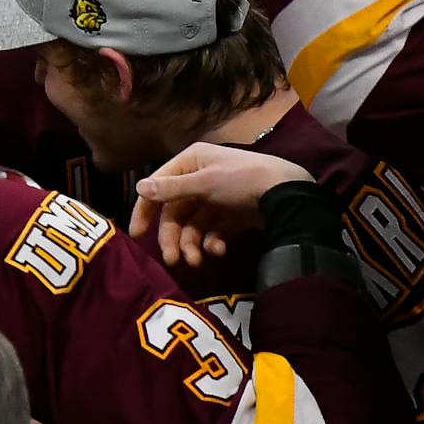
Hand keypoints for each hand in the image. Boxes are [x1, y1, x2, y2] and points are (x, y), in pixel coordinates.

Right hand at [130, 141, 314, 269]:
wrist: (286, 193)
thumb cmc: (241, 180)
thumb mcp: (204, 182)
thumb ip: (171, 189)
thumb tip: (139, 188)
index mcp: (190, 162)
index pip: (158, 186)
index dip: (146, 210)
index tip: (137, 234)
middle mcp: (200, 178)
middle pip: (176, 211)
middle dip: (173, 237)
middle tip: (173, 260)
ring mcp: (216, 198)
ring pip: (192, 225)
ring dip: (191, 244)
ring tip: (197, 261)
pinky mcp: (231, 216)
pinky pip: (212, 231)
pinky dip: (212, 242)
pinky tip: (219, 250)